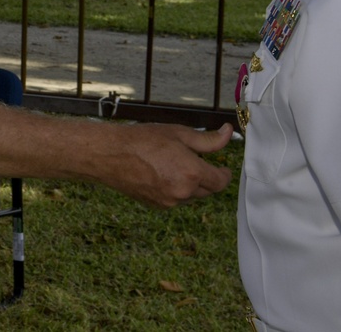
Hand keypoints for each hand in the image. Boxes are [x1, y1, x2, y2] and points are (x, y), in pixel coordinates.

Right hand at [111, 122, 233, 207]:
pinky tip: (162, 173)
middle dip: (206, 177)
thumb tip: (228, 134)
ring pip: (191, 196)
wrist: (111, 155)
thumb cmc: (143, 140)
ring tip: (173, 164)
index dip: (225, 174)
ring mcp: (170, 201)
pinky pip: (176, 200)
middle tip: (195, 161)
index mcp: (192, 173)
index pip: (221, 182)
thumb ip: (208, 139)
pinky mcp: (158, 206)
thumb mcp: (179, 134)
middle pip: (208, 190)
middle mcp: (183, 191)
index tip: (223, 168)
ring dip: (191, 184)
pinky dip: (176, 189)